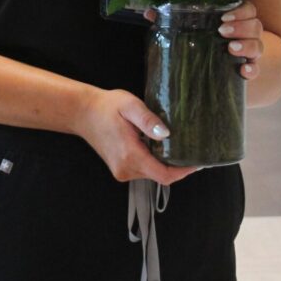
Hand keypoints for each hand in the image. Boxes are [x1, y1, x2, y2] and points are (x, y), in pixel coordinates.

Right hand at [75, 87, 197, 185]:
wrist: (83, 112)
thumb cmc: (106, 106)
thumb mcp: (130, 105)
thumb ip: (148, 120)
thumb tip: (166, 134)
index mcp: (130, 155)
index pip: (164, 175)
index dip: (184, 171)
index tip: (198, 162)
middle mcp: (126, 169)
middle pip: (160, 175)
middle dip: (176, 165)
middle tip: (190, 147)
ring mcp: (122, 171)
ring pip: (152, 174)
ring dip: (164, 162)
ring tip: (172, 143)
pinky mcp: (120, 169)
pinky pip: (144, 170)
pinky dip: (153, 161)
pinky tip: (155, 145)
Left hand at [143, 1, 263, 81]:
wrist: (210, 71)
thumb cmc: (200, 41)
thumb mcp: (186, 29)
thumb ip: (170, 19)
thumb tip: (149, 12)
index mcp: (234, 19)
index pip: (247, 8)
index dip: (239, 11)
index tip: (223, 17)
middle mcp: (245, 34)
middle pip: (255, 25)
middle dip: (241, 26)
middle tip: (222, 31)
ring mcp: (249, 53)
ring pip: (258, 45)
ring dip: (247, 45)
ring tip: (230, 48)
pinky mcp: (248, 70)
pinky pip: (256, 69)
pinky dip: (252, 70)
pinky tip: (243, 71)